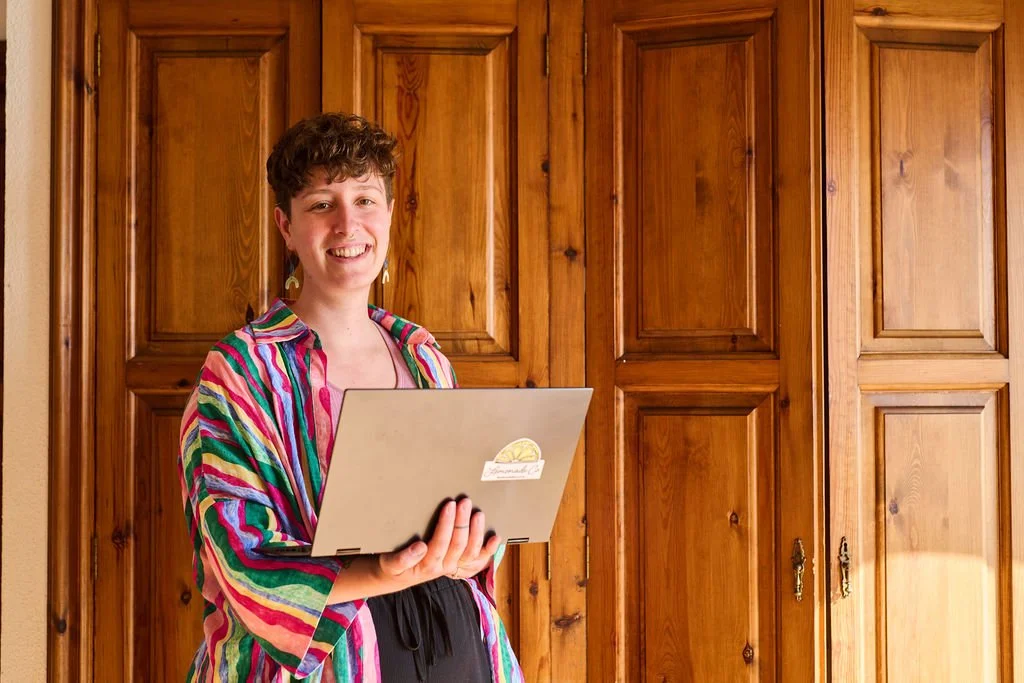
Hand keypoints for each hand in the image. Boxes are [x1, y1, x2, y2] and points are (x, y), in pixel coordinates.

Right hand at [376, 498, 500, 587]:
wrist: (399, 576)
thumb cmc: (394, 565)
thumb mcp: (390, 564)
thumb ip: (402, 558)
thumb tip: (420, 547)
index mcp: (427, 565)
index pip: (440, 543)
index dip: (447, 524)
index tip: (449, 505)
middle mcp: (444, 566)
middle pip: (458, 544)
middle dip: (462, 521)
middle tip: (464, 502)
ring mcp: (455, 566)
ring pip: (471, 551)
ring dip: (477, 532)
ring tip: (478, 513)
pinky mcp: (461, 566)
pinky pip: (479, 560)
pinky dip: (489, 550)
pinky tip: (495, 538)